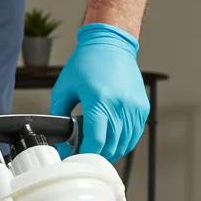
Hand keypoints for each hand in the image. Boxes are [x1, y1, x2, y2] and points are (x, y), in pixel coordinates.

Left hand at [49, 23, 149, 161]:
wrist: (111, 43)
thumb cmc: (87, 62)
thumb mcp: (64, 88)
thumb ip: (59, 114)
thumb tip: (59, 137)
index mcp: (99, 101)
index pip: (96, 142)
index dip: (84, 155)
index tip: (75, 157)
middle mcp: (120, 105)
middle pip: (110, 147)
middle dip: (96, 156)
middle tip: (84, 154)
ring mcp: (134, 108)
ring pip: (124, 145)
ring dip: (110, 152)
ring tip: (97, 149)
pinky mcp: (142, 108)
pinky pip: (134, 136)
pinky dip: (123, 143)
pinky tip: (112, 141)